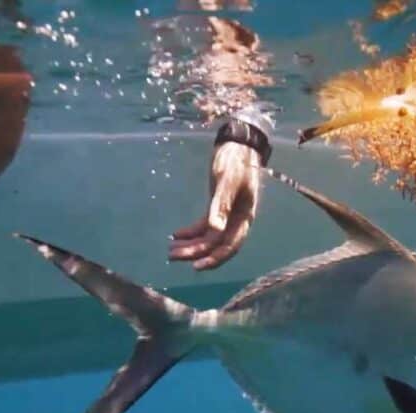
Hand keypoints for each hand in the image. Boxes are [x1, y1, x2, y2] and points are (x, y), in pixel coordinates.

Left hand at [169, 141, 260, 269]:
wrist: (238, 143)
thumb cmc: (235, 160)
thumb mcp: (227, 181)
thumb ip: (221, 206)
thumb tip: (215, 230)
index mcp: (243, 218)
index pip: (229, 246)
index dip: (213, 258)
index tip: (195, 266)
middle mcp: (236, 221)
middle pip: (216, 245)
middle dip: (195, 253)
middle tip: (173, 256)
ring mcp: (227, 215)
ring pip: (208, 238)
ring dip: (191, 245)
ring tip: (171, 250)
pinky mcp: (218, 208)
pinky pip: (204, 226)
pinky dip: (191, 232)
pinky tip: (176, 235)